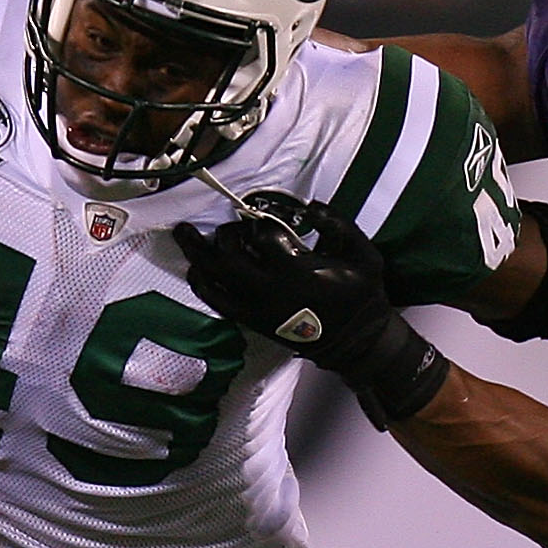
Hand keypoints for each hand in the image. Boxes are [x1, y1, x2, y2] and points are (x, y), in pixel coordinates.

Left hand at [172, 193, 393, 367]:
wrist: (355, 341)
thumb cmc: (361, 295)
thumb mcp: (364, 254)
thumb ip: (338, 225)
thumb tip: (310, 206)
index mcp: (298, 270)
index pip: (264, 236)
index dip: (260, 222)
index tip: (265, 220)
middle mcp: (271, 289)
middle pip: (228, 254)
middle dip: (226, 233)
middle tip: (233, 226)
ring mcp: (257, 307)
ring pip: (214, 277)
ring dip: (196, 253)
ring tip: (183, 233)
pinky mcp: (252, 320)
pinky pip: (216, 301)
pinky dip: (201, 283)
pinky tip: (194, 268)